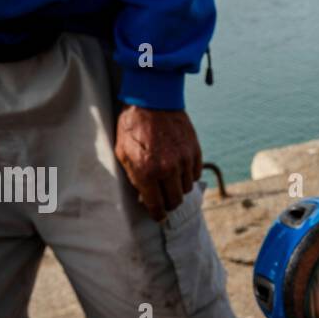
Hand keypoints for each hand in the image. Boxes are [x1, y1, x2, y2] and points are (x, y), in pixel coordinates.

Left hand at [114, 105, 201, 220]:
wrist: (152, 101)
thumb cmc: (132, 128)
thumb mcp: (123, 154)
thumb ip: (134, 178)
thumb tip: (145, 198)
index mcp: (147, 172)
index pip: (157, 206)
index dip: (158, 215)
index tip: (159, 216)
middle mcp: (168, 169)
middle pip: (175, 201)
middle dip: (168, 203)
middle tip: (163, 199)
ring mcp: (184, 160)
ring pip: (186, 189)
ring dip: (178, 188)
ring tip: (169, 179)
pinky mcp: (195, 151)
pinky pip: (195, 174)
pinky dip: (188, 175)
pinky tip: (178, 168)